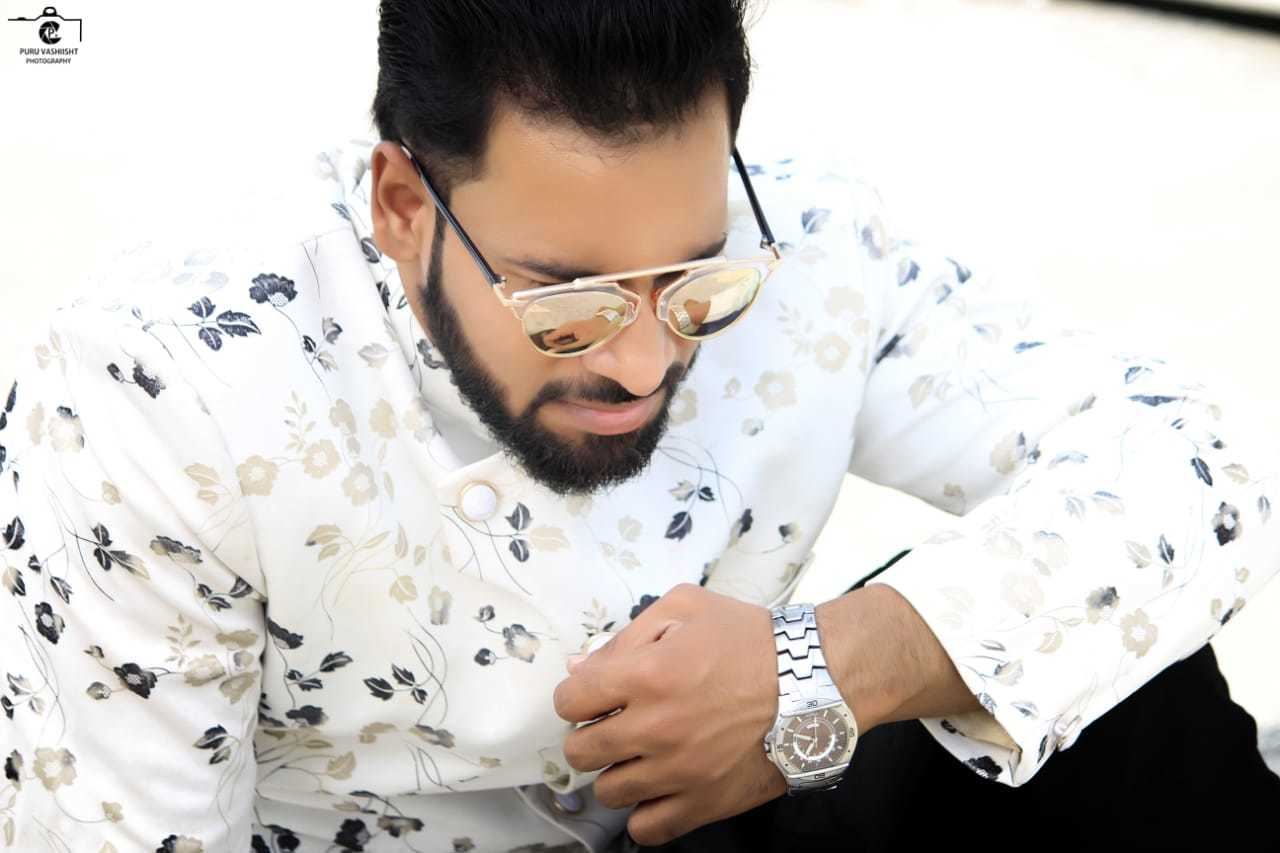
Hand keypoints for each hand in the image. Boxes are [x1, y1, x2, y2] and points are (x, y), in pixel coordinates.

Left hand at [553, 583, 785, 845]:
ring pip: (609, 792)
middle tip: (616, 723)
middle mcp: (656, 729)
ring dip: (617, 771)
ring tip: (641, 754)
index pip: (569, 701)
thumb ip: (625, 636)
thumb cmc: (750, 638)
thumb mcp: (685, 608)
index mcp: (646, 676)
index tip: (597, 694)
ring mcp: (680, 772)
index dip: (578, 694)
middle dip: (590, 733)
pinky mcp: (706, 803)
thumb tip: (579, 668)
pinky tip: (659, 787)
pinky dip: (645, 811)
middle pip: (580, 751)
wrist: (815, 680)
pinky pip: (647, 829)